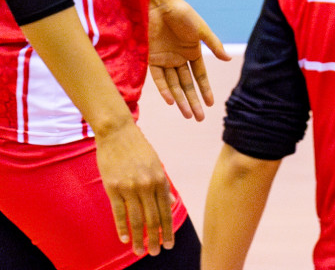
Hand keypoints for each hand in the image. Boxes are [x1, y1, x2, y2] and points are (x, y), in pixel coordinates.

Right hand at [94, 120, 174, 256]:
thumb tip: (170, 202)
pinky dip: (122, 227)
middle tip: (157, 252)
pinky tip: (124, 238)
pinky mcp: (113, 187)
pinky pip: (119, 212)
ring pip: (136, 219)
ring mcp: (129, 187)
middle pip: (152, 218)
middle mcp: (147, 185)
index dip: (168, 229)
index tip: (169, 242)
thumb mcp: (155, 164)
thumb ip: (162, 185)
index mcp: (160, 179)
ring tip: (140, 251)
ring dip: (139, 238)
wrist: (117, 133)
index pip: (165, 210)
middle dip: (156, 238)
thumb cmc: (138, 148)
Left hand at [147, 0, 230, 120]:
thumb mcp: (201, 30)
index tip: (211, 104)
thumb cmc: (182, 14)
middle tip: (199, 118)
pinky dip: (164, 90)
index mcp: (193, 52)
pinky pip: (159, 79)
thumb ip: (213, 45)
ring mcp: (165, 60)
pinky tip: (171, 101)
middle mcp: (179, 59)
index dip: (205, 90)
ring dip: (180, 100)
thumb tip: (228, 60)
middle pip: (187, 84)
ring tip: (186, 114)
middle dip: (193, 101)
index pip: (200, 76)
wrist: (158, 5)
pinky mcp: (151, 59)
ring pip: (174, 85)